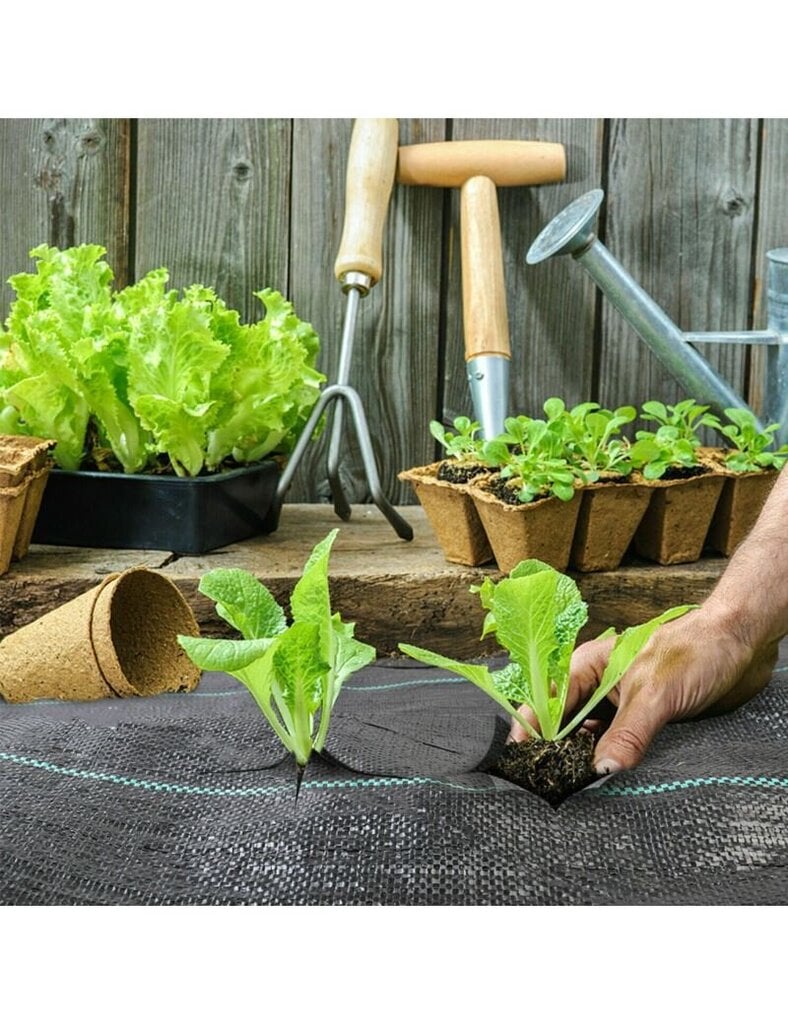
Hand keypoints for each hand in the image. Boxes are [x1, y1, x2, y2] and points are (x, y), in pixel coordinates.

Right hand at [508, 606, 778, 773]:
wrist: (739, 644)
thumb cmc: (694, 651)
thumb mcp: (656, 694)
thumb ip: (628, 732)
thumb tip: (600, 771)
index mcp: (587, 667)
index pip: (547, 703)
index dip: (531, 731)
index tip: (522, 762)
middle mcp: (598, 687)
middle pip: (564, 725)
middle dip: (555, 752)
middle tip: (547, 786)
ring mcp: (619, 706)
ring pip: (590, 739)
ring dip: (583, 762)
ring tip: (573, 791)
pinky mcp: (642, 723)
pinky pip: (617, 748)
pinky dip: (610, 764)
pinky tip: (607, 784)